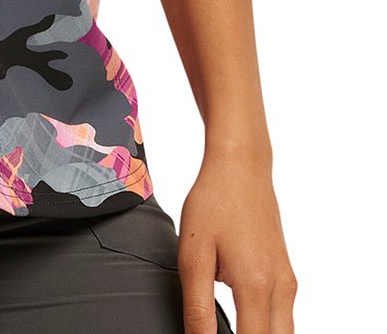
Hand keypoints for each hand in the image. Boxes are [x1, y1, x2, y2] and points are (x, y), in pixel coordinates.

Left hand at [178, 148, 296, 332]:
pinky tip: (244, 324)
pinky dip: (267, 328)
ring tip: (233, 330)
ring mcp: (288, 282)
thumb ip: (197, 307)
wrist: (241, 165)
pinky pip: (283, 318)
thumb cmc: (214, 201)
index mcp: (256, 287)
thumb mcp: (193, 254)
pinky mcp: (287, 274)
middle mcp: (280, 289)